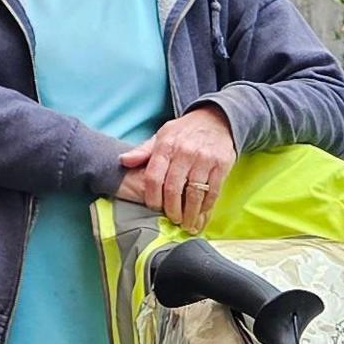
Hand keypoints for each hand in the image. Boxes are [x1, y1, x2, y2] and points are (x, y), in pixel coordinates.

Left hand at [118, 105, 237, 230]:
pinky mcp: (221, 165)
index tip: (154, 208)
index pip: (153, 177)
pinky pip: (213, 191)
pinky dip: (206, 206)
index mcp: (166, 145)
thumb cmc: (184, 133)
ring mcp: (204, 159)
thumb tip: (122, 161)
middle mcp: (184, 152)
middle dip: (172, 210)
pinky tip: (202, 212)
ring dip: (190, 213)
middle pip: (173, 189)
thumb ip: (142, 152)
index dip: (152, 197)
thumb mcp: (161, 136)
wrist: (215, 119)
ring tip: (187, 224)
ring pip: (194, 194)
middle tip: (172, 220)